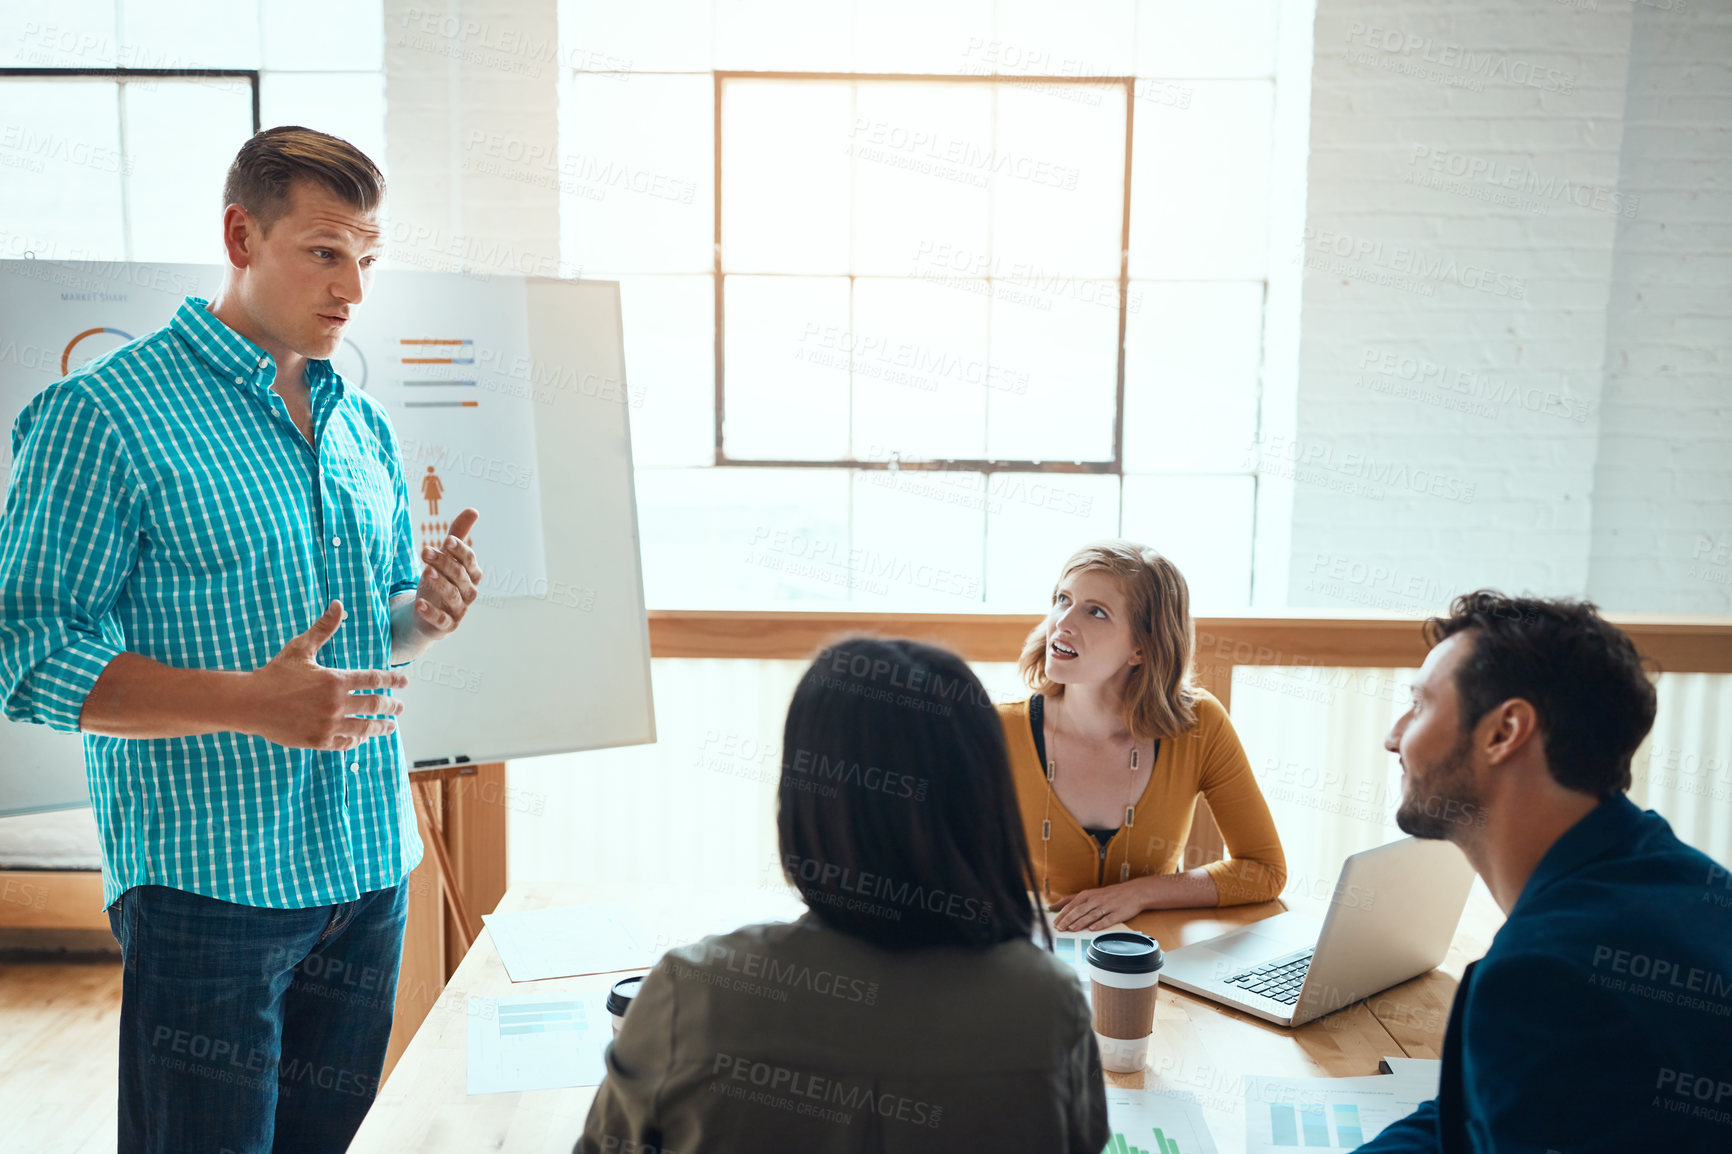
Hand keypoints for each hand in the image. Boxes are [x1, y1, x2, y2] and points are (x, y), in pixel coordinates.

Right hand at [242, 600, 407, 750]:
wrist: (249, 703)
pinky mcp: (317, 741)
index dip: (393, 680)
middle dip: (391, 706)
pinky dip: (356, 740)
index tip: (404, 682)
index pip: (375, 679)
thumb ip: (323, 629)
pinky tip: (361, 738)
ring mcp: (328, 724)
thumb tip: (338, 604)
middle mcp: (336, 703)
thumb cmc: (275, 673)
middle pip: (375, 705)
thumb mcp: (300, 648)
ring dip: (380, 727)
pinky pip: (345, 743)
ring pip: (364, 728)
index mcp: (336, 680)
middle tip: (400, 707)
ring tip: (390, 726)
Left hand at [413, 507, 482, 637]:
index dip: (460, 551)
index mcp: (471, 574)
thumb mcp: (445, 559)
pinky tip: (420, 605)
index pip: (470, 560)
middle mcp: (469, 592)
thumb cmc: (438, 582)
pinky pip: (442, 620)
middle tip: (425, 551)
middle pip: (460, 576)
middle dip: (443, 563)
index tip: (447, 540)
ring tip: (425, 572)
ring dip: (440, 583)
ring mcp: (459, 610)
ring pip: (453, 595)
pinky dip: (432, 613)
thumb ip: (457, 536)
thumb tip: (473, 510)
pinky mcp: (447, 626)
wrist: (424, 615)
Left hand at [1049, 881, 1145, 931]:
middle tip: (1060, 928)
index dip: (1063, 914)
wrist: (1134, 892)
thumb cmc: (1109, 894)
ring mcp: (1107, 906)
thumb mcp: (1090, 893)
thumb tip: (1053, 906)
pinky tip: (1092, 929)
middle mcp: (1096, 900)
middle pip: (1080, 910)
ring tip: (1072, 929)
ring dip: (1081, 922)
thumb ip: (1072, 900)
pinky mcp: (1117, 913)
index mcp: (1088, 895)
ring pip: (1091, 915)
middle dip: (1068, 919)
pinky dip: (1100, 924)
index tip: (1054, 922)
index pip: (1072, 904)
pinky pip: (1107, 919)